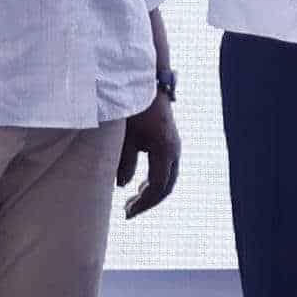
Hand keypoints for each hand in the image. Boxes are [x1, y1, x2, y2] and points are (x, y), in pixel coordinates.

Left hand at [119, 97, 182, 216]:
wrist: (148, 83)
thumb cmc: (133, 107)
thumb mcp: (125, 135)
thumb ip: (124, 161)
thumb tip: (123, 185)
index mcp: (165, 149)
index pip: (157, 185)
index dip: (143, 202)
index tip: (127, 212)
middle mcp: (174, 150)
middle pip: (166, 186)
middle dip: (147, 202)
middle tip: (127, 212)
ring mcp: (174, 147)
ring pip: (167, 180)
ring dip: (151, 193)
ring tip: (131, 203)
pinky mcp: (169, 144)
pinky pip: (165, 170)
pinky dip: (153, 182)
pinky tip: (139, 187)